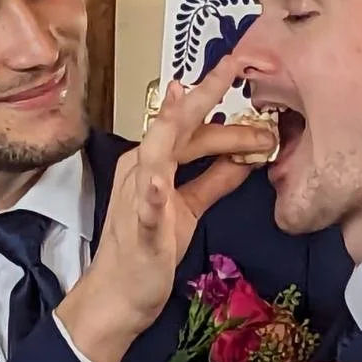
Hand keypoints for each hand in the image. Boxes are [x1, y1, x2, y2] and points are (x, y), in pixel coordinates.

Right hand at [57, 53, 269, 361]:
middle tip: (239, 67)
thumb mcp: (189, 209)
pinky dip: (154, 192)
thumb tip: (246, 155)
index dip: (214, 94)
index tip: (238, 64)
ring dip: (198, 133)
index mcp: (152, 163)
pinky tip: (161, 180)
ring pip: (164, 153)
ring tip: (214, 109)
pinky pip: (147, 207)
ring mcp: (137, 197)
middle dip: (210, 96)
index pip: (190, 125)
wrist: (116, 298)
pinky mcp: (141, 229)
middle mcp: (140, 170)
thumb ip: (214, 179)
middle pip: (180, 127)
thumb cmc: (148, 253)